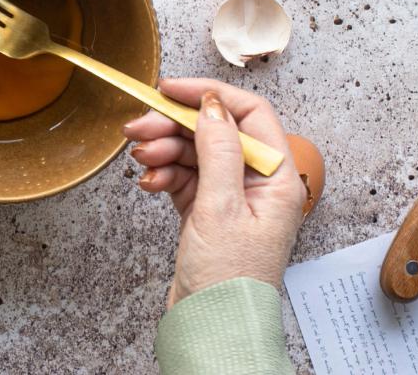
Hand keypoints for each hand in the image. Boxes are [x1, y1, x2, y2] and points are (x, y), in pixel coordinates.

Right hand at [125, 78, 306, 306]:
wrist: (212, 328)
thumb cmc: (229, 280)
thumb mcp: (221, 208)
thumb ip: (217, 150)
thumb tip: (211, 105)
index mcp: (277, 178)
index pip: (249, 115)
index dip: (210, 95)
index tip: (172, 89)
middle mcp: (257, 184)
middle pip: (215, 131)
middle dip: (175, 125)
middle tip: (140, 125)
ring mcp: (231, 197)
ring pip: (194, 152)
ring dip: (164, 149)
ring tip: (140, 157)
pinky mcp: (207, 211)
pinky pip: (184, 176)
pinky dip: (164, 173)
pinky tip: (149, 181)